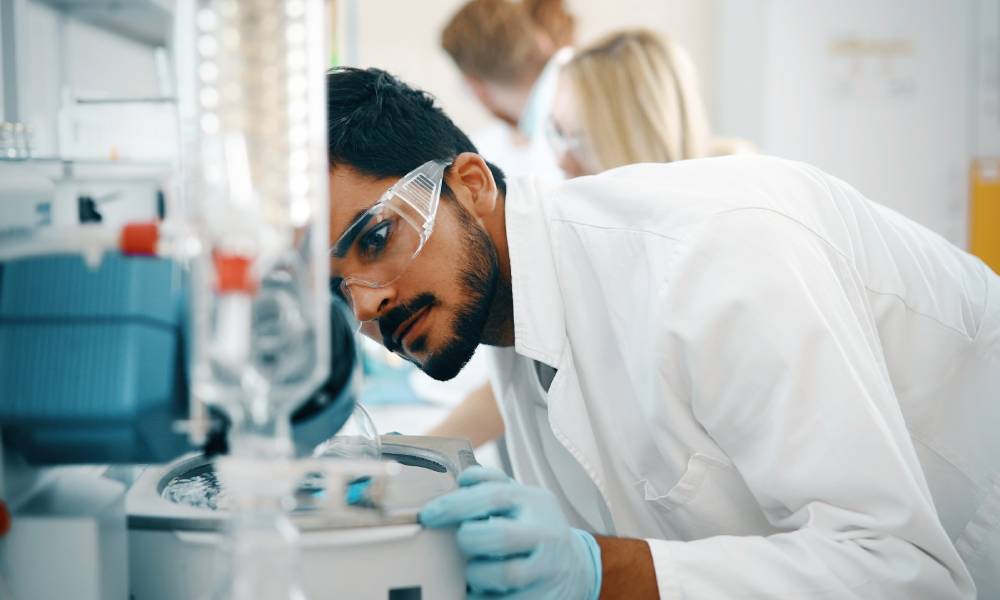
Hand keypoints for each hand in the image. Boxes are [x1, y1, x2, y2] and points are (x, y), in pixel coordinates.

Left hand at [419, 466, 601, 598]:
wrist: (575, 568)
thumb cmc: (534, 528)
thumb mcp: (522, 498)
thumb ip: (493, 483)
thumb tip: (463, 478)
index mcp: (535, 503)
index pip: (494, 497)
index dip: (456, 504)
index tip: (429, 515)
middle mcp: (545, 534)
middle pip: (499, 536)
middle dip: (469, 539)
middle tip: (464, 542)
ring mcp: (546, 569)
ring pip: (503, 573)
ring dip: (476, 573)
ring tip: (475, 569)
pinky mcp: (542, 599)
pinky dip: (481, 596)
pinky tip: (479, 589)